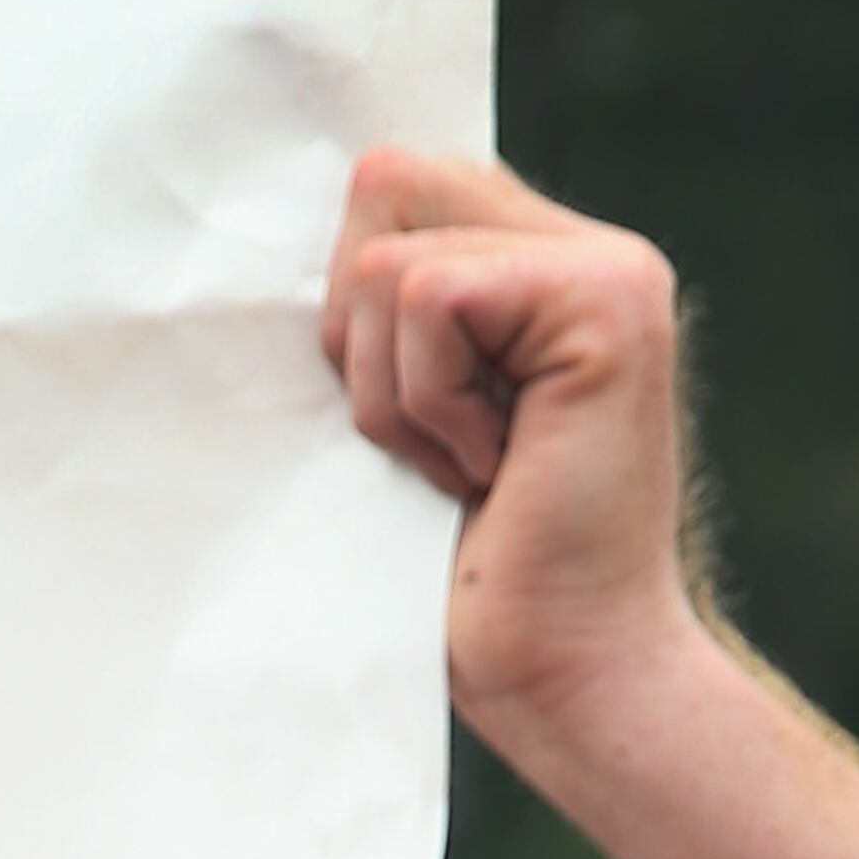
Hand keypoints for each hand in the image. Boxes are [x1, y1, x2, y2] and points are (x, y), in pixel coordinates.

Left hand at [322, 144, 706, 779]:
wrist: (557, 673)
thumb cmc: (455, 579)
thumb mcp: (390, 428)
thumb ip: (371, 324)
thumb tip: (250, 258)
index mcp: (533, 269)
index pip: (388, 186)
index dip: (347, 302)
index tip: (398, 419)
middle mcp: (583, 251)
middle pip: (383, 184)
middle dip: (358, 338)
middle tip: (432, 443)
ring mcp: (608, 267)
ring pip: (390, 262)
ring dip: (392, 395)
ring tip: (469, 468)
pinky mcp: (608, 299)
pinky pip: (432, 298)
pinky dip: (428, 403)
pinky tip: (493, 469)